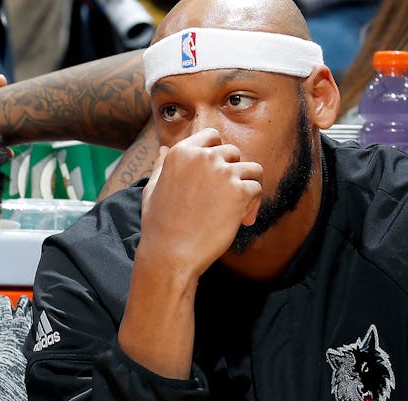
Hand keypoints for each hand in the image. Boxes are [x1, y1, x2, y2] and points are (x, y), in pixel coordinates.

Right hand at [139, 129, 261, 278]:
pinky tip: (241, 221)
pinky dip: (253, 204)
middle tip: (224, 199)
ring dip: (247, 187)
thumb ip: (161, 167)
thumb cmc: (159, 227)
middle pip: (233, 153)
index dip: (216, 154)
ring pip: (251, 169)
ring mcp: (223, 173)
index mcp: (180, 153)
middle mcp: (203, 157)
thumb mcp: (151, 191)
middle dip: (232, 173)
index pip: (211, 137)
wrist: (170, 255)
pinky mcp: (239, 191)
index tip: (213, 175)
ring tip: (237, 209)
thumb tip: (164, 149)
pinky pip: (257, 189)